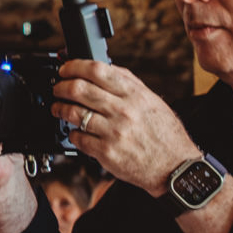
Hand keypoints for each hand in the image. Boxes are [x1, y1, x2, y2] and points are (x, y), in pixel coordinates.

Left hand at [51, 59, 200, 196]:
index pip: (97, 70)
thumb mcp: (152, 101)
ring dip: (60, 108)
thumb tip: (106, 69)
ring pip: (74, 113)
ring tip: (58, 108)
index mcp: (134, 94)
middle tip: (57, 88)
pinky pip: (78, 138)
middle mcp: (123, 111)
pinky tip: (74, 131)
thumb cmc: (165, 134)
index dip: (75, 66)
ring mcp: (114, 132)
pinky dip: (72, 133)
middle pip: (80, 89)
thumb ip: (130, 83)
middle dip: (61, 86)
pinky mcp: (106, 153)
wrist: (175, 166)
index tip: (66, 68)